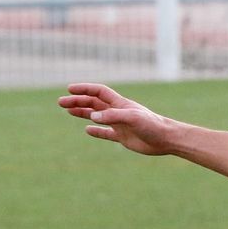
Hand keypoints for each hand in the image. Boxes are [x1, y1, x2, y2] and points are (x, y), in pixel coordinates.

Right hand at [58, 83, 180, 155]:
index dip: (85, 89)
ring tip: (68, 111)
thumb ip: (113, 116)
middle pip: (94, 103)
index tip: (69, 89)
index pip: (99, 92)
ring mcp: (120, 124)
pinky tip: (88, 130)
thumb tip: (92, 117)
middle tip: (61, 102)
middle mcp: (119, 112)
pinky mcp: (123, 136)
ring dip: (83, 113)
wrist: (166, 139)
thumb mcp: (132, 119)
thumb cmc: (152, 125)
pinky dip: (96, 131)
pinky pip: (106, 133)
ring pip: (97, 116)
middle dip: (78, 101)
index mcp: (120, 104)